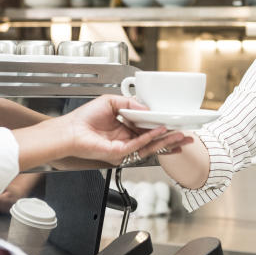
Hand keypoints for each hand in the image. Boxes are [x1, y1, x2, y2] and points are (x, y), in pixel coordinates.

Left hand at [62, 95, 192, 164]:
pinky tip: (161, 131)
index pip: (148, 130)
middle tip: (186, 136)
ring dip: (167, 141)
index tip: (175, 124)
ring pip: (150, 146)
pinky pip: (139, 145)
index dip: (163, 128)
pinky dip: (151, 138)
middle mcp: (126, 140)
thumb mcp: (111, 101)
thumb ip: (130, 103)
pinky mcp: (119, 153)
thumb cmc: (84, 119)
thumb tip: (147, 108)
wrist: (69, 130)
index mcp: (125, 129)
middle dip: (171, 139)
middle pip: (153, 141)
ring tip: (181, 136)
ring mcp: (124, 148)